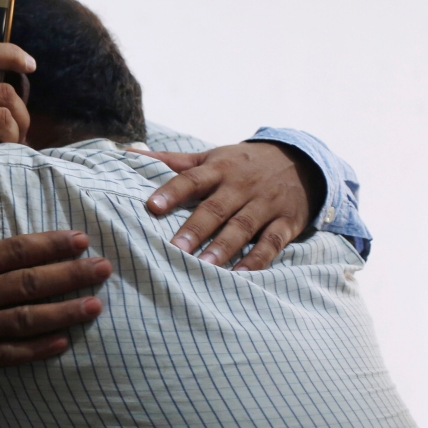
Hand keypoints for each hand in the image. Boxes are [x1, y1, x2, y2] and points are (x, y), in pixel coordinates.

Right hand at [0, 193, 109, 384]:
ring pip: (26, 321)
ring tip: (95, 306)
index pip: (13, 252)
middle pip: (30, 284)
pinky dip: (36, 350)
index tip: (78, 239)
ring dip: (65, 312)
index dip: (49, 245)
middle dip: (70, 275)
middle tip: (103, 269)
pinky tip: (61, 342)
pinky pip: (6, 356)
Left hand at [139, 142, 324, 270]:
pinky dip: (259, 259)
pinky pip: (273, 242)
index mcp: (219, 169)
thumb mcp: (210, 157)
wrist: (300, 160)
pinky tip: (241, 275)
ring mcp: (265, 204)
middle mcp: (241, 186)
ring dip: (224, 247)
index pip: (191, 179)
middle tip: (175, 248)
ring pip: (243, 226)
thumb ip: (171, 160)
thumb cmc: (241, 163)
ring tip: (205, 265)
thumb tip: (127, 152)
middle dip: (196, 228)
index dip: (171, 192)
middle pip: (216, 208)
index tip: (151, 207)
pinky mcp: (286, 222)